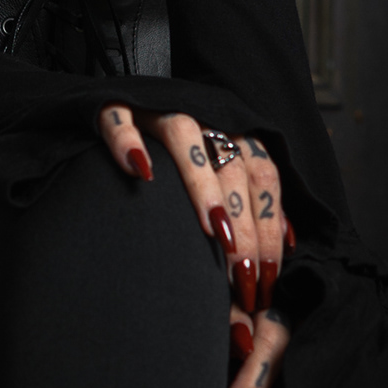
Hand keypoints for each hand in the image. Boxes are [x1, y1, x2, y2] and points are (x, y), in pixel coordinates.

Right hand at [97, 103, 292, 387]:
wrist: (103, 103)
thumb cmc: (163, 162)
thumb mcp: (210, 181)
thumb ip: (244, 211)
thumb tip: (283, 256)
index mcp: (228, 130)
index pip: (263, 178)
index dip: (269, 228)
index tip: (267, 283)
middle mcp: (197, 114)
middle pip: (231, 165)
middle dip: (243, 225)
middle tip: (244, 280)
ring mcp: (152, 106)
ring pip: (186, 136)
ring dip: (203, 183)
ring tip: (213, 230)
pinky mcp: (107, 104)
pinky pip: (118, 119)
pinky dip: (129, 142)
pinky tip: (139, 171)